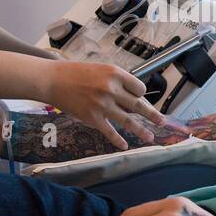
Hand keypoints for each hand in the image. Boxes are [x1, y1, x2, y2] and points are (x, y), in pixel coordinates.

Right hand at [40, 60, 172, 150]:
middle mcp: (111, 89)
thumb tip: (131, 96)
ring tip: (151, 137)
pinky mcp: (93, 118)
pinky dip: (119, 140)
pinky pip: (110, 132)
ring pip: (129, 121)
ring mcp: (103, 105)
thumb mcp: (100, 69)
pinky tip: (125, 145)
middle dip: (153, 114)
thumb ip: (116, 81)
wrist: (53, 80)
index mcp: (115, 74)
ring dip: (142, 130)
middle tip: (162, 121)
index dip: (140, 94)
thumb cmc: (75, 73)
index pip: (139, 88)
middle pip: (138, 105)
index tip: (138, 98)